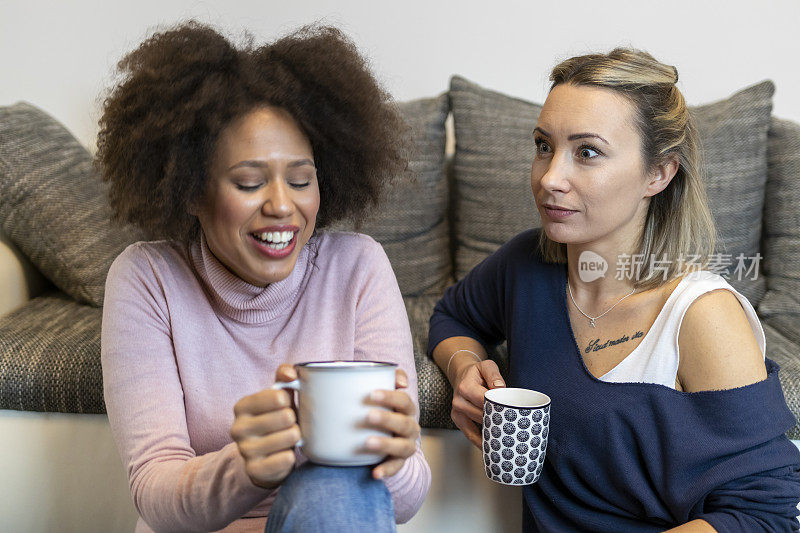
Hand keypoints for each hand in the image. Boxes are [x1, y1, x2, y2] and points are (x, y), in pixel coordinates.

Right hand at [230, 363, 300, 488]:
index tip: (285, 405)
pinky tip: (285, 454)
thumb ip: (283, 377)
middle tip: (289, 425)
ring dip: (296, 438)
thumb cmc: (275, 420)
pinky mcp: (255, 470)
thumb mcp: (277, 397)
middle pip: (286, 416)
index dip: (288, 401)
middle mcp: (238, 428)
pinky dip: (291, 456)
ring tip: (290, 438)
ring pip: (289, 437)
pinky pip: (285, 460)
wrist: (264, 458)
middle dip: (295, 420)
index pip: (277, 396)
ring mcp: (245, 451)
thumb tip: (291, 374)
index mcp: (242, 406)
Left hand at [364, 369, 420, 479]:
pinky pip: (395, 467)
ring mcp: (406, 445)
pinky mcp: (399, 462)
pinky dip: (386, 470)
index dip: (389, 396)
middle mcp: (410, 427)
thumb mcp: (385, 393)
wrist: (388, 436)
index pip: (403, 400)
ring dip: (386, 444)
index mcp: (406, 409)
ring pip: (402, 446)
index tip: (371, 394)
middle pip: (404, 423)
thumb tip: (401, 381)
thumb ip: (389, 377)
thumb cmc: (383, 409)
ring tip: (368, 442)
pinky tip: (374, 473)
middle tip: (368, 416)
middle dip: (387, 419)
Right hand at [451, 359, 504, 447]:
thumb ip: (494, 374)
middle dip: (498, 422)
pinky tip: (492, 446)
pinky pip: (470, 435)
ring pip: (477, 429)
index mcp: (465, 387)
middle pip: (482, 417)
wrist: (462, 376)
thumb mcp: (486, 366)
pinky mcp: (457, 420)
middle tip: (513, 430)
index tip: (512, 415)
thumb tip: (500, 387)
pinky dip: (482, 441)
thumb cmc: (476, 373)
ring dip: (491, 434)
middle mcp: (458, 401)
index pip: (484, 402)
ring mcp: (457, 412)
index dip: (499, 408)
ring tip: (506, 439)